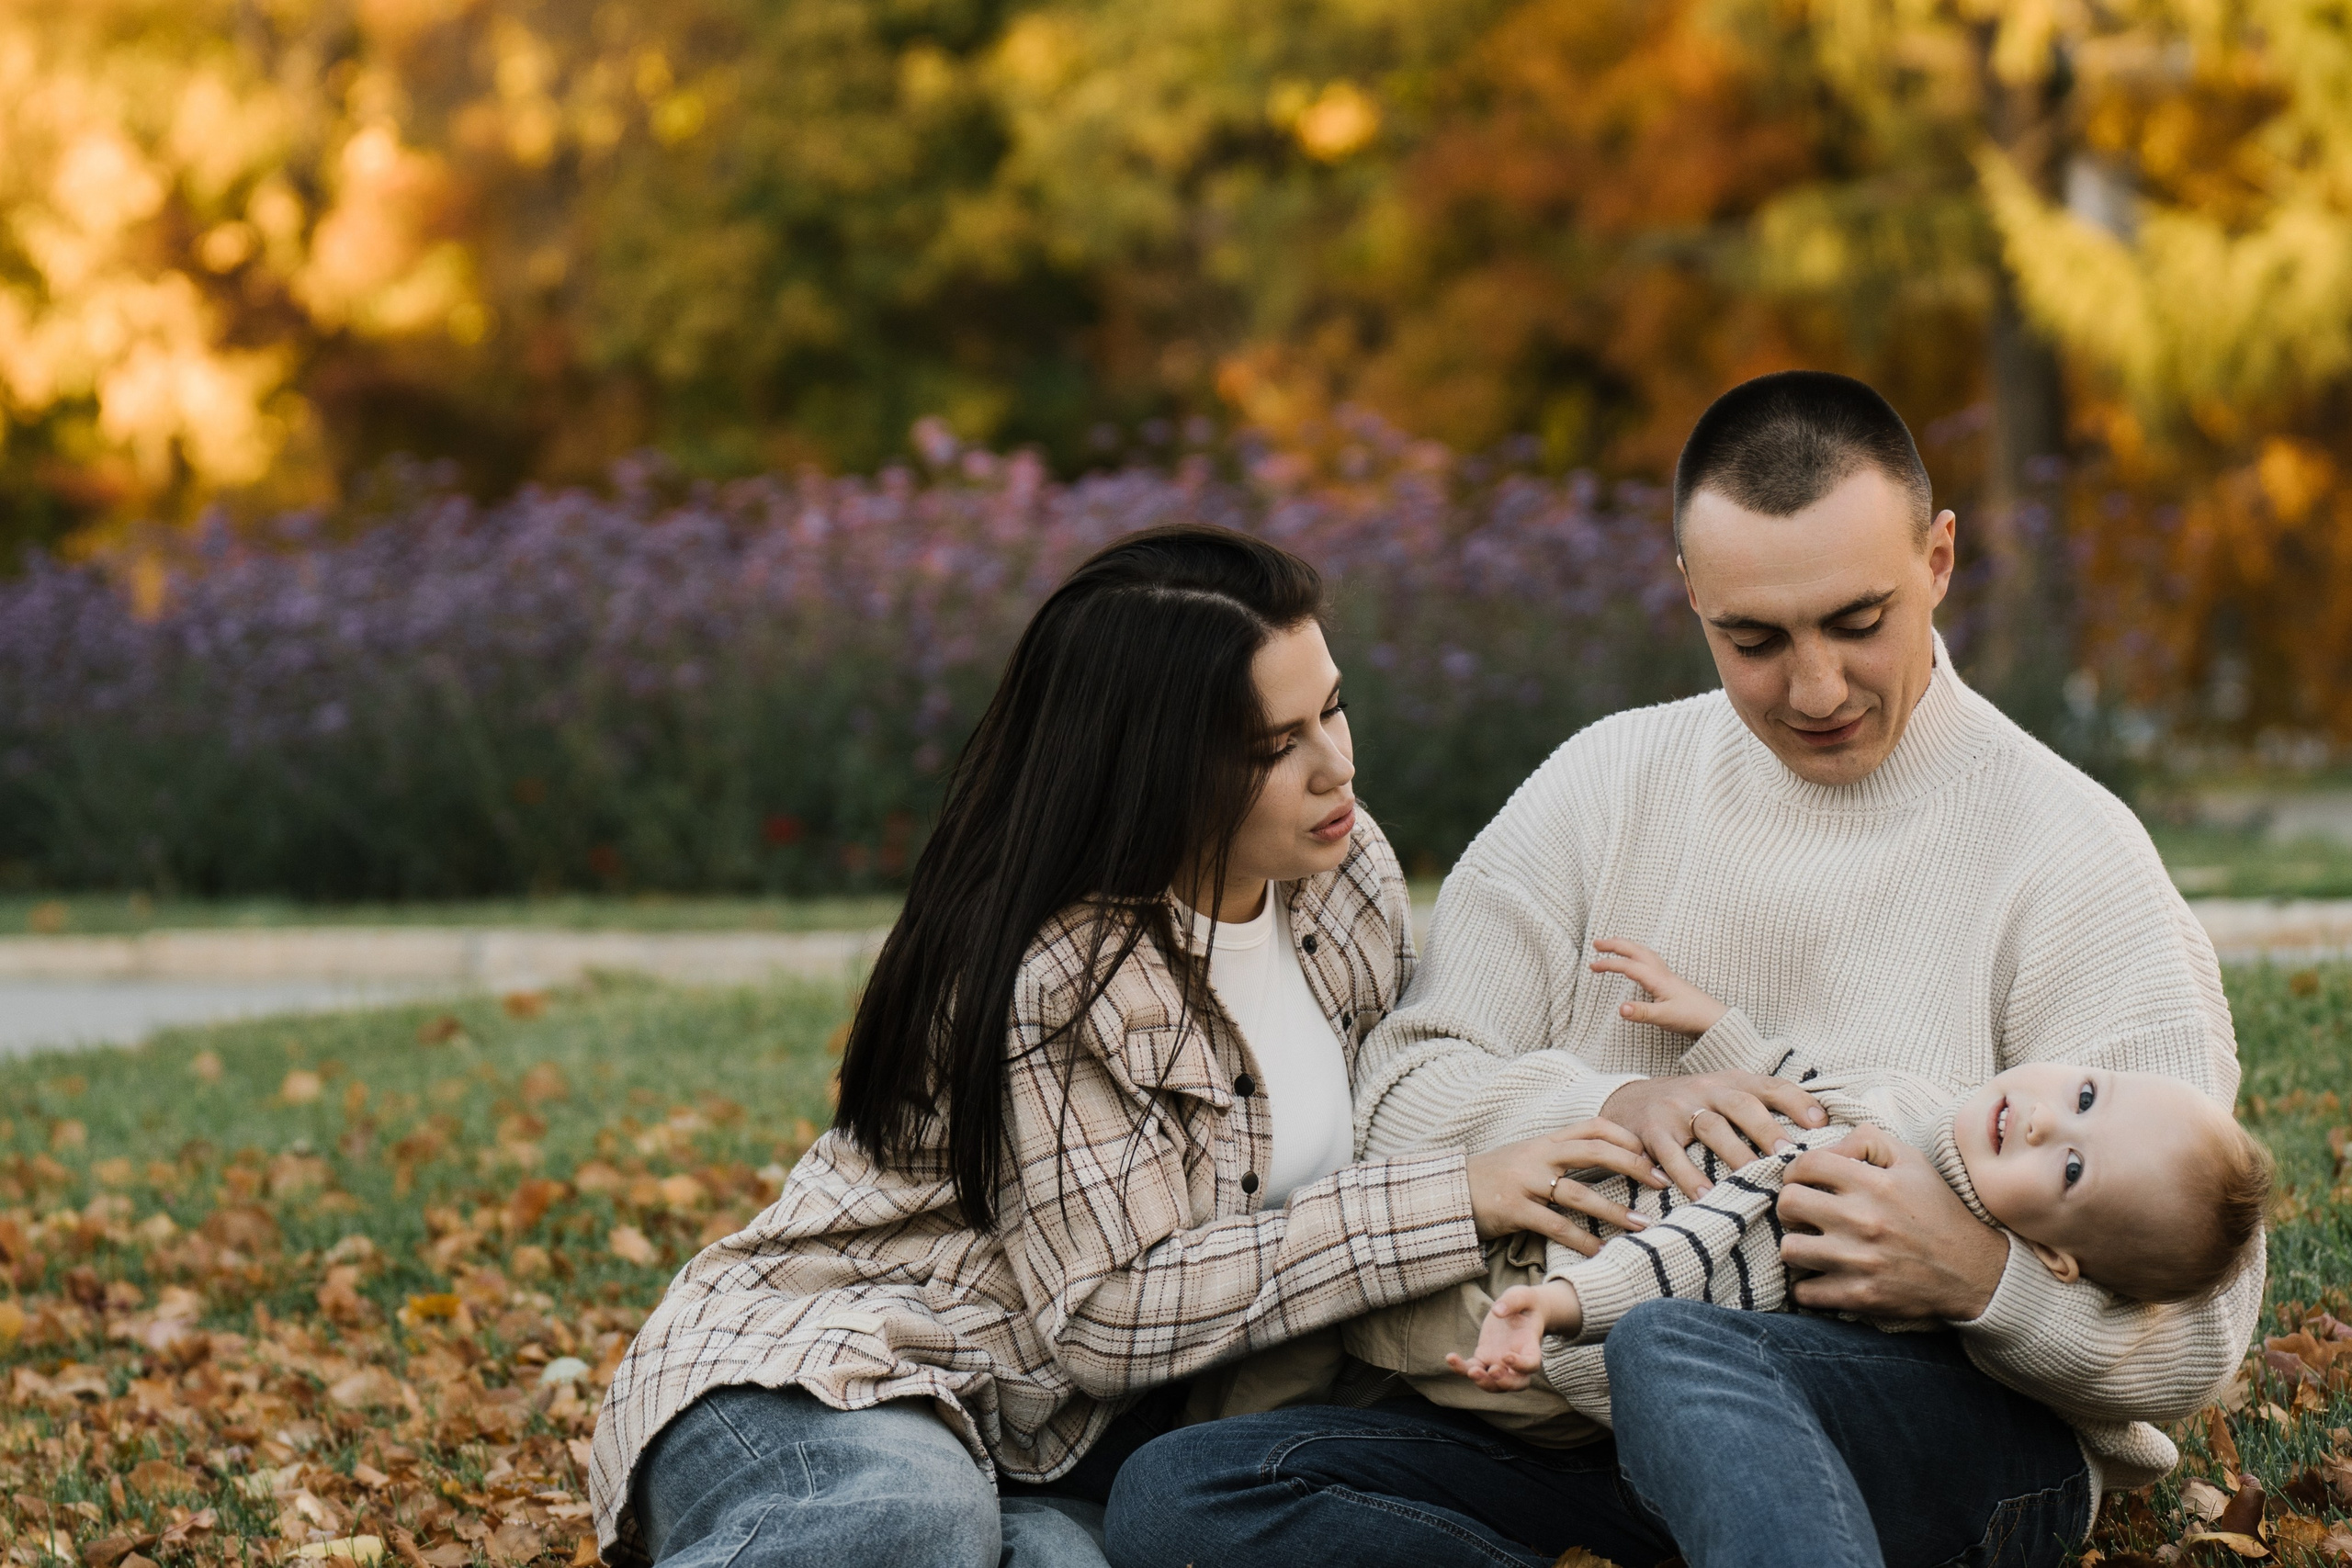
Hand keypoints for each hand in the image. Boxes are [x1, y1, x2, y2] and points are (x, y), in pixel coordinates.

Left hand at [1446, 1281, 1579, 1390]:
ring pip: (1494, 1384)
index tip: (1507, 1356)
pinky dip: (1462, 1368)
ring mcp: (1500, 1363)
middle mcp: (1517, 1361)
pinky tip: (1450, 1357)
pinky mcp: (1484, 1358)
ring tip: (1470, 1371)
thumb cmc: (1526, 1303)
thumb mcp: (1522, 1295)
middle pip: (1516, 1383)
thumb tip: (1497, 1311)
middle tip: (1492, 1371)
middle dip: (1504, 1382)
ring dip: (1483, 1382)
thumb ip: (1512, 1301)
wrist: (1520, 1311)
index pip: (1531, 1364)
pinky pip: (1473, 1368)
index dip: (1521, 1365)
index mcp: (1531, 1347)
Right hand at [1463, 1120, 1664, 1256]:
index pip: (1593, 1127)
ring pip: (1579, 1193)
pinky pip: (1555, 1226)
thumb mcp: (1528, 1157)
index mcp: (1545, 1141)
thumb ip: (1561, 1157)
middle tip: (1661, 1182)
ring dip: (1614, 1210)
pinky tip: (1601, 1251)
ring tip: (1642, 1225)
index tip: (1652, 1153)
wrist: (1450, 1192)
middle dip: (1633, 1165)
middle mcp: (1538, 1155)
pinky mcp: (1514, 1210)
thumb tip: (1606, 1162)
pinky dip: (1582, 1240)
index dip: (1626, 1136)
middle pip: (1594, 1151)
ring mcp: (1525, 1182)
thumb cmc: (1496, 1177)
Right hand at [1590, 938, 1727, 1036]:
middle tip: (1597, 943)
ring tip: (1613, 944)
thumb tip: (1620, 1008)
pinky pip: (1650, 959)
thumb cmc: (1691, 1016)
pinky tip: (1637, 961)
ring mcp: (1666, 975)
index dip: (1609, 964)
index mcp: (1657, 978)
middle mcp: (1661, 972)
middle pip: (1636, 951)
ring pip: (1644, 952)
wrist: (1714, 1019)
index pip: (1628, 966)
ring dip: (1627, 946)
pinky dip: (1638, 953)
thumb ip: (1641, 1012)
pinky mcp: (1670, 981)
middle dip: (1615, 945)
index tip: (1592, 966)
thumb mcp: (1663, 1017)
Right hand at [1600, 1072, 1826, 1197]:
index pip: (1769, 1085)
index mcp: (1730, 1082)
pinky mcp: (1652, 1130)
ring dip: (1732, 1154)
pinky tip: (1701, 1196)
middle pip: (1741, 1104)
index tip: (1820, 1123)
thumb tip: (1819, 1136)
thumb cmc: (1692, 1106)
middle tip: (1786, 1157)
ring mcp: (1677, 1108)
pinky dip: (1686, 1175)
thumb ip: (1761, 1108)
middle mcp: (1706, 1089)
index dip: (1796, 1101)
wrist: (1628, 1100)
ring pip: (1710, 1127)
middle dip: (1766, 1129)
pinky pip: (1670, 1153)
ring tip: (1750, 1183)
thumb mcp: (1724, 1096)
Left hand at [1776, 1125, 2008, 1319]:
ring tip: (1812, 1245)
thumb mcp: (1913, 1161)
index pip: (1806, 1164)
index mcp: (1875, 1184)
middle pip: (1788, 1204)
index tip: (1803, 1181)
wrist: (1974, 1270)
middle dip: (1790, 1206)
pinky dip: (1806, 1287)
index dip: (1796, 1170)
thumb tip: (1828, 1146)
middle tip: (1804, 1213)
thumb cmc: (1938, 1211)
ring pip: (1790, 1248)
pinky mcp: (1860, 1295)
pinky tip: (1821, 1276)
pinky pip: (1805, 1292)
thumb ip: (1868, 1140)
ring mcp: (1859, 1260)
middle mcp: (1863, 1220)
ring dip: (1796, 1245)